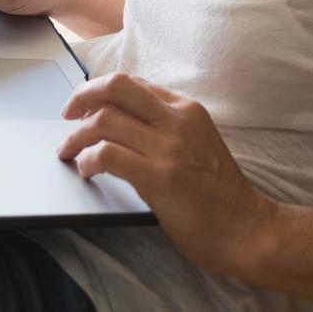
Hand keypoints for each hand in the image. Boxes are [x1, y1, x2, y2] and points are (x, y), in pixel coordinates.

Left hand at [58, 72, 277, 279]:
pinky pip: (108, 155)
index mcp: (187, 109)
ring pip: (104, 120)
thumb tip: (123, 121)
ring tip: (68, 151)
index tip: (84, 106)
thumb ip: (168, 127)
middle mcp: (177, 120)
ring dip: (76, 136)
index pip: (134, 84)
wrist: (246, 228)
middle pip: (116, 86)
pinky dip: (88, 160)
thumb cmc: (220, 193)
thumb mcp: (199, 143)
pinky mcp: (158, 177)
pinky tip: (86, 171)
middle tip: (66, 114)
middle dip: (82, 95)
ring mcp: (168, 147)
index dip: (100, 91)